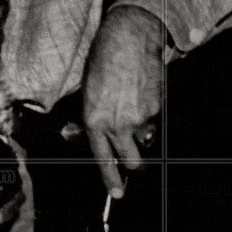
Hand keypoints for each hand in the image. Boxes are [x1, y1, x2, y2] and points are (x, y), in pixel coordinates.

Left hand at [82, 5, 163, 197]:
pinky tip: (140, 94)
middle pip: (133, 162)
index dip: (111, 179)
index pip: (103, 158)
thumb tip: (75, 136)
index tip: (117, 193)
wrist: (129, 38)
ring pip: (144, 141)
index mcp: (95, 119)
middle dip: (134, 168)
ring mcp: (139, 118)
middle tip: (134, 167)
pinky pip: (152, 122)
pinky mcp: (156, 108)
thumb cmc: (102, 61)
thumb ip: (84, 117)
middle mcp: (117, 123)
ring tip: (132, 112)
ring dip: (141, 136)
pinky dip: (148, 115)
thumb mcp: (85, 89)